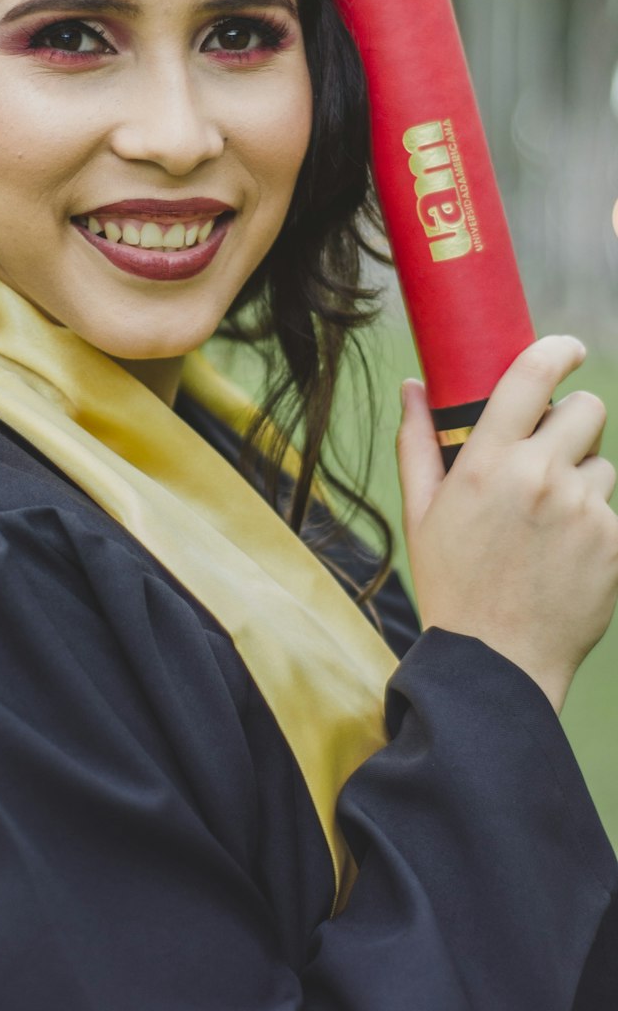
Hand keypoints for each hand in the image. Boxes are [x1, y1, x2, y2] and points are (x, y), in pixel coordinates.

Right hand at [396, 335, 617, 712]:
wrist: (497, 662)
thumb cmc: (452, 584)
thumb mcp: (422, 512)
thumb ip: (418, 443)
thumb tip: (412, 387)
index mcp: (488, 463)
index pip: (533, 376)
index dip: (559, 349)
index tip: (568, 348)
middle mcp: (541, 478)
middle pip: (588, 408)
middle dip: (573, 418)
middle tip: (550, 445)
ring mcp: (585, 511)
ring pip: (603, 462)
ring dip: (583, 475)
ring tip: (550, 516)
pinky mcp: (615, 544)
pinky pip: (612, 508)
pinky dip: (594, 521)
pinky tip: (564, 552)